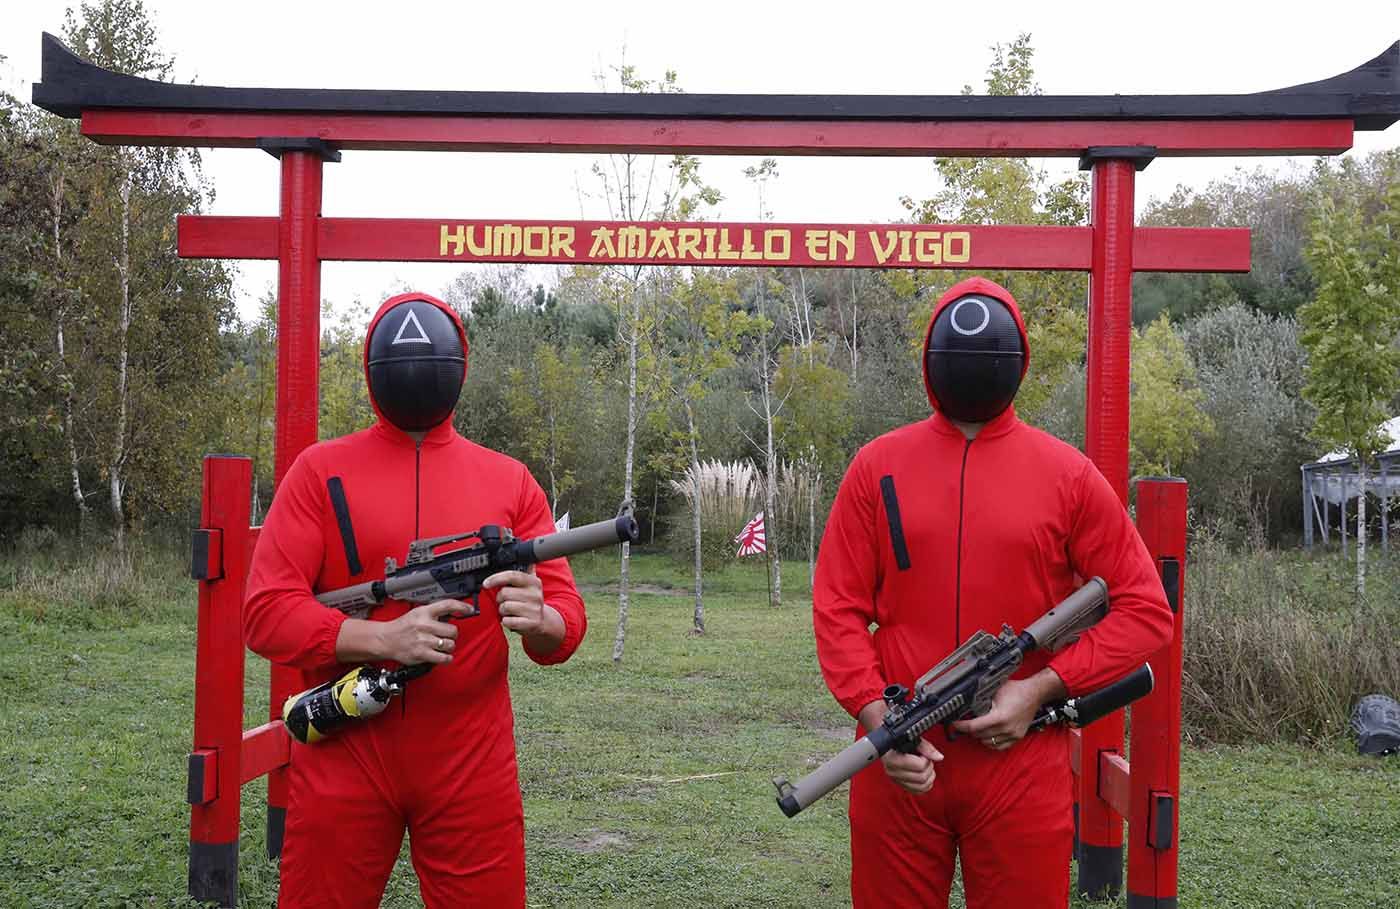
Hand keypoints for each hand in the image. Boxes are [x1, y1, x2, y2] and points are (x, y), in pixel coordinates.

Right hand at [375, 599, 468, 665]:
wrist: (385, 639)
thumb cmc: (403, 626)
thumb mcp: (418, 612)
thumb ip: (434, 613)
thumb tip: (454, 613)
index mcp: (424, 612)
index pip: (448, 605)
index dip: (462, 606)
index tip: (469, 609)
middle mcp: (424, 625)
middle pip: (453, 630)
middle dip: (452, 634)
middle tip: (446, 635)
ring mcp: (423, 640)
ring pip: (450, 644)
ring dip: (449, 646)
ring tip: (442, 645)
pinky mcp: (421, 654)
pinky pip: (443, 658)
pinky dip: (446, 658)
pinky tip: (442, 655)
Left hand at [484, 567, 564, 650]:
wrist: (542, 622)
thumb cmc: (530, 602)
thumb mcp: (530, 585)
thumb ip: (525, 570)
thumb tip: (521, 554)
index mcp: (534, 582)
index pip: (512, 575)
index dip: (496, 578)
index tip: (486, 584)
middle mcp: (536, 595)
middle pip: (504, 593)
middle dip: (500, 599)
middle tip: (505, 601)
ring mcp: (534, 609)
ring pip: (505, 607)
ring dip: (502, 611)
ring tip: (510, 611)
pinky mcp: (532, 623)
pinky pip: (508, 621)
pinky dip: (506, 622)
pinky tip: (512, 619)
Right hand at [858, 699, 943, 793]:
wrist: (886, 742)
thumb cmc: (898, 739)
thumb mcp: (913, 739)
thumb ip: (926, 748)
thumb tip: (939, 757)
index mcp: (893, 758)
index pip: (919, 766)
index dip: (926, 758)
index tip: (923, 753)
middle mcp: (892, 771)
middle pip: (922, 777)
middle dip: (929, 767)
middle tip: (926, 759)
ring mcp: (896, 779)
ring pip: (922, 786)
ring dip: (928, 777)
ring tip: (925, 767)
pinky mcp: (900, 784)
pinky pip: (918, 791)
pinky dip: (925, 785)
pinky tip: (925, 776)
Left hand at [951, 670, 1065, 751]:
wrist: (1034, 694)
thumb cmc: (1016, 690)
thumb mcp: (994, 691)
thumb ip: (980, 699)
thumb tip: (964, 703)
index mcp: (999, 717)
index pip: (974, 727)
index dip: (961, 726)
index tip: (955, 724)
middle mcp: (1006, 729)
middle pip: (979, 736)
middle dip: (969, 731)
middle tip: (963, 725)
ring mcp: (1012, 734)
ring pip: (988, 743)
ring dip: (980, 737)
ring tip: (975, 729)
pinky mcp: (1017, 737)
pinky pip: (1000, 747)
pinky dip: (991, 743)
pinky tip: (987, 736)